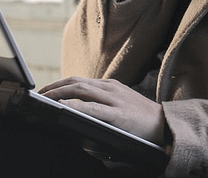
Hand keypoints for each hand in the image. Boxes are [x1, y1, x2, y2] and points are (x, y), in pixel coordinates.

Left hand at [39, 77, 166, 145]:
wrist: (168, 126)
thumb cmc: (143, 120)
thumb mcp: (121, 105)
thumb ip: (102, 105)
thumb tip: (80, 112)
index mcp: (110, 86)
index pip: (79, 80)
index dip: (59, 83)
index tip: (45, 90)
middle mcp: (110, 88)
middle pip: (76, 81)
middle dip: (54, 87)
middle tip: (38, 95)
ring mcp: (115, 100)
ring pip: (81, 90)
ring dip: (59, 94)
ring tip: (45, 100)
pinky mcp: (119, 114)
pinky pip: (93, 108)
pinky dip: (76, 106)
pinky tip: (64, 109)